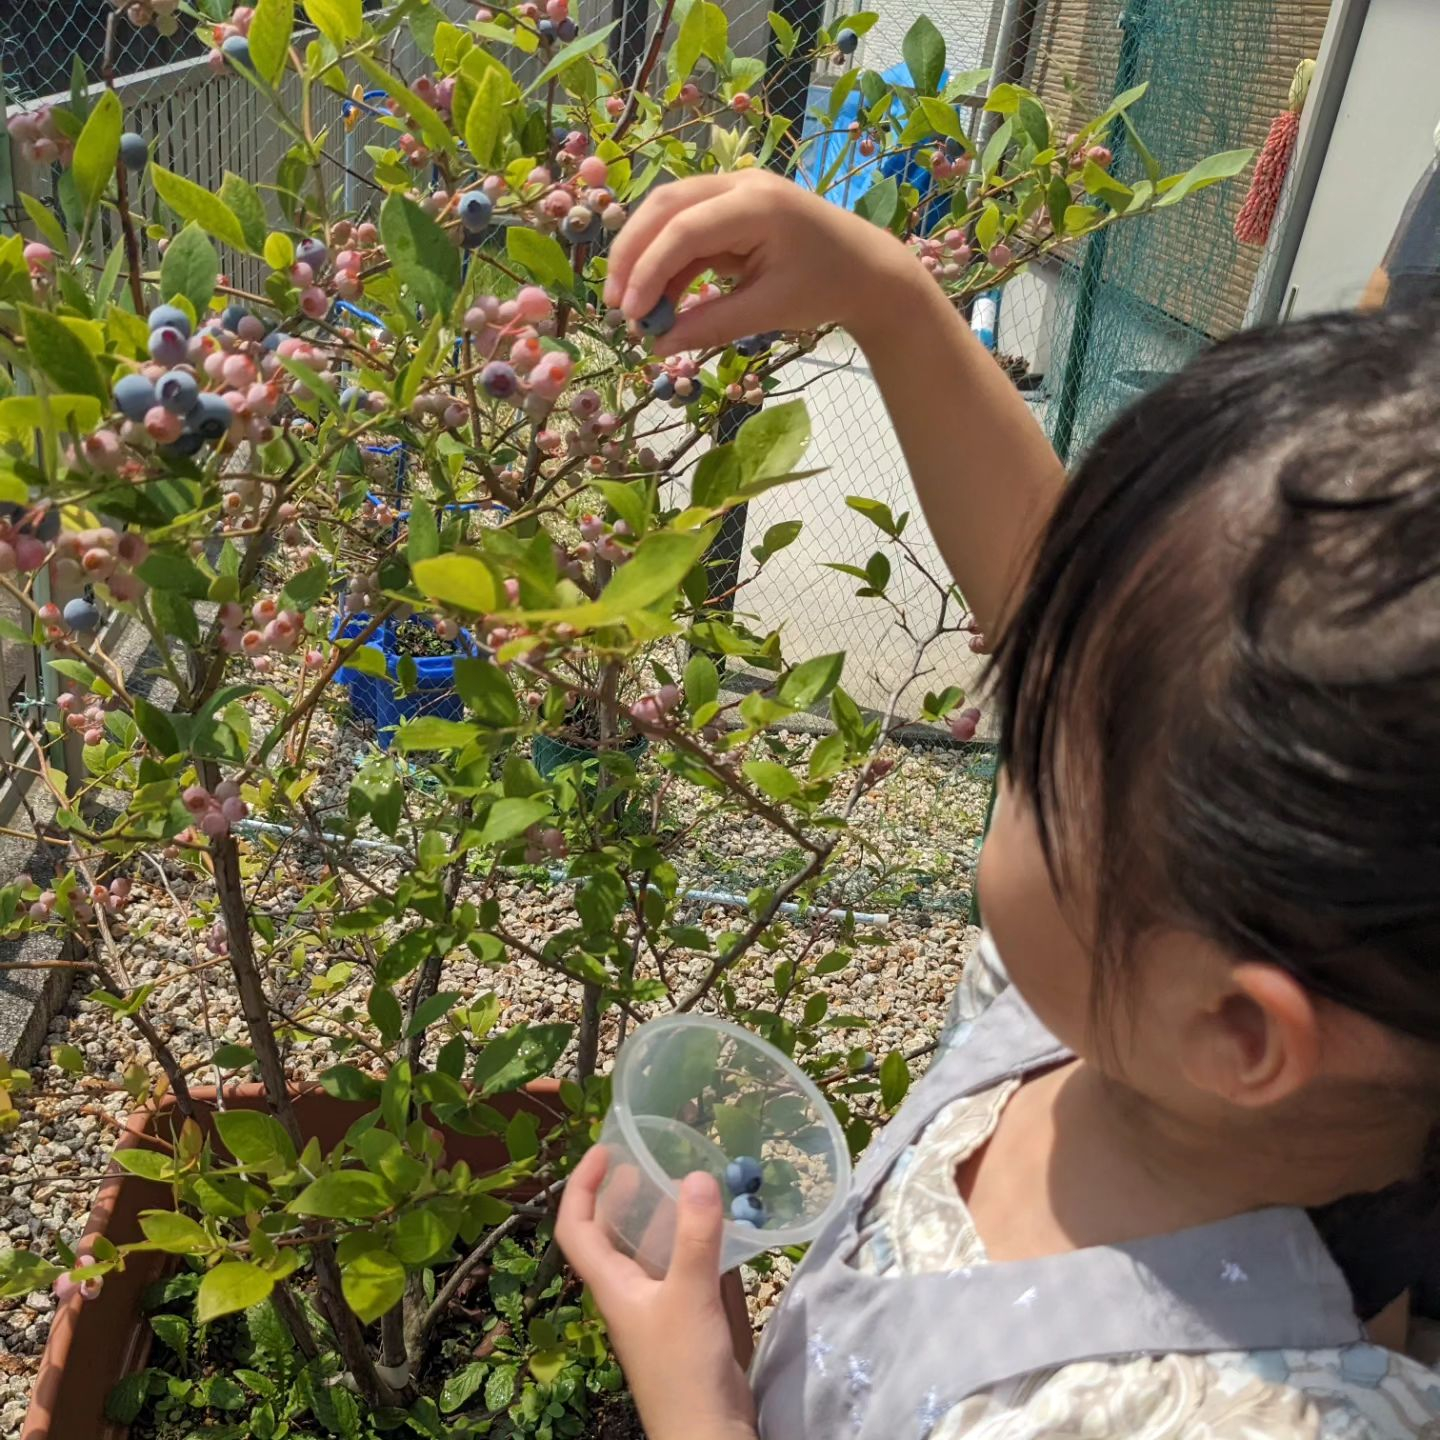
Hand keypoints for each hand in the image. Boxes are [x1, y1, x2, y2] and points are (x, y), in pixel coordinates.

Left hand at [557, 1146, 757, 1439]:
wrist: (706, 1435)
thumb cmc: (683, 1367)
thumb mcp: (690, 1296)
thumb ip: (695, 1237)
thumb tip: (696, 1174)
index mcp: (611, 1284)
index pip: (574, 1227)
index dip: (581, 1185)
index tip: (604, 1150)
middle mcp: (626, 1293)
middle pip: (606, 1236)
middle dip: (617, 1195)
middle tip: (643, 1160)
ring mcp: (653, 1310)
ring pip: (642, 1253)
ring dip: (654, 1217)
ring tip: (679, 1184)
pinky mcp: (682, 1323)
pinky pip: (674, 1271)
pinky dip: (686, 1245)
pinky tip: (713, 1233)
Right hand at [604, 169, 915, 353]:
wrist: (867, 268)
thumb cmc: (826, 288)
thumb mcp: (769, 311)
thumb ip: (712, 325)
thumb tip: (659, 346)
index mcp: (757, 204)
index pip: (685, 229)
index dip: (650, 271)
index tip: (630, 314)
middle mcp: (741, 183)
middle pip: (665, 206)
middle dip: (632, 254)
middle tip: (614, 305)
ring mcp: (735, 188)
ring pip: (668, 211)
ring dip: (643, 254)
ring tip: (630, 305)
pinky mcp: (731, 205)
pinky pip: (686, 225)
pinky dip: (666, 259)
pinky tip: (658, 299)